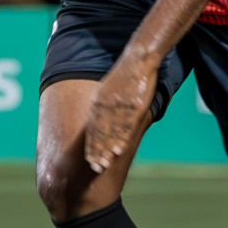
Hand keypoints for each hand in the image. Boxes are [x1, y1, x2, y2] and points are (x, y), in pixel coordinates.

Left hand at [85, 53, 156, 173]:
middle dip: (97, 151)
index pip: (92, 128)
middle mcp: (105, 106)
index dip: (91, 145)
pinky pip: (126, 126)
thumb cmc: (124, 75)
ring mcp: (119, 108)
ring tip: (105, 163)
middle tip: (95, 167)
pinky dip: (121, 139)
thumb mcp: (107, 89)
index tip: (89, 159)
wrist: (137, 60)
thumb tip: (97, 117)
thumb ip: (103, 104)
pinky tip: (119, 150)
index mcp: (98, 102)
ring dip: (107, 149)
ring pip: (111, 133)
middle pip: (99, 134)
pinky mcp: (133, 107)